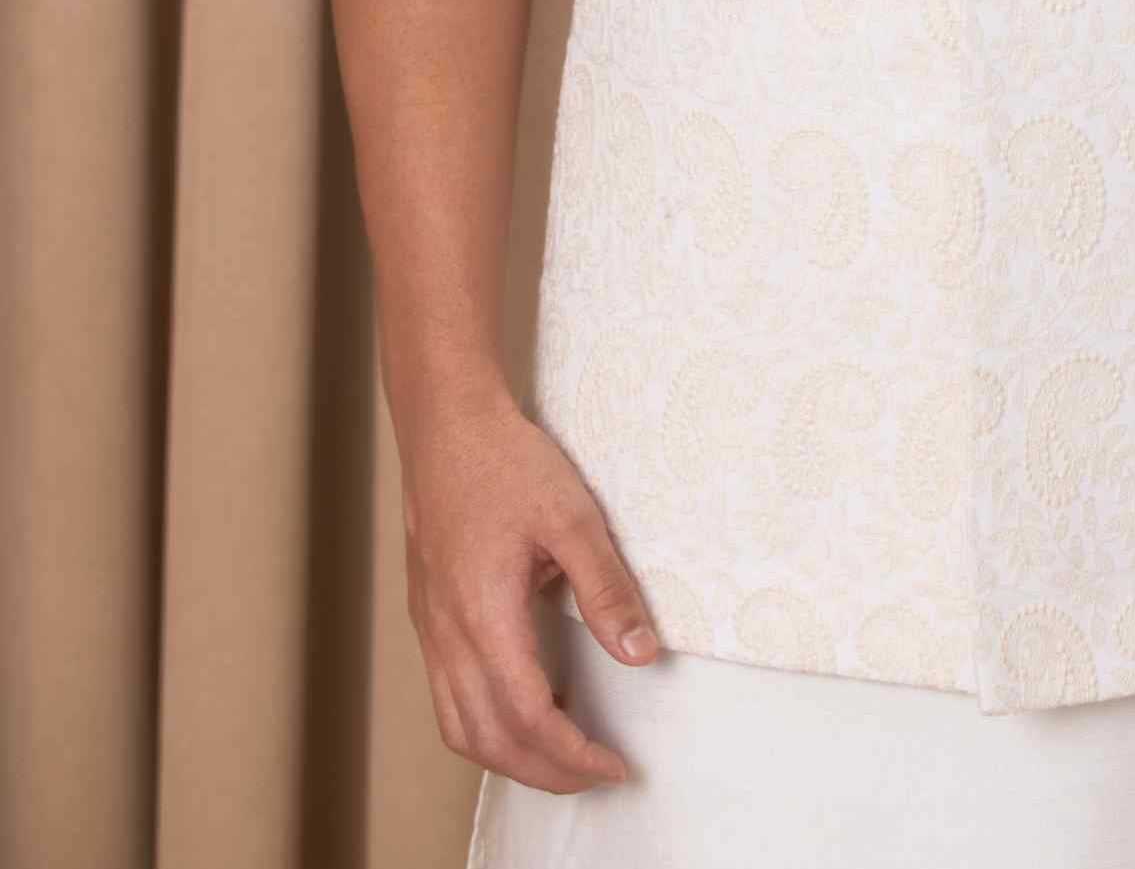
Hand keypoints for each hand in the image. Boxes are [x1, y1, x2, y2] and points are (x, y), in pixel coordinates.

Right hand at [398, 375, 659, 792]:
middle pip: (489, 740)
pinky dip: (486, 725)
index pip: (528, 718)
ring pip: (460, 728)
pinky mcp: (427, 618)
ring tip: (564, 753)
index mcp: (483, 616)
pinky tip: (526, 704)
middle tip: (598, 773)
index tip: (615, 766)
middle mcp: (448, 634)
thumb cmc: (507, 463)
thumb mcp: (574, 518)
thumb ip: (607, 589)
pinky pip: (447, 698)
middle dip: (546, 772)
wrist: (446, 426)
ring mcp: (431, 629)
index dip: (573, 756)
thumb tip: (642, 654)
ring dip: (510, 757)